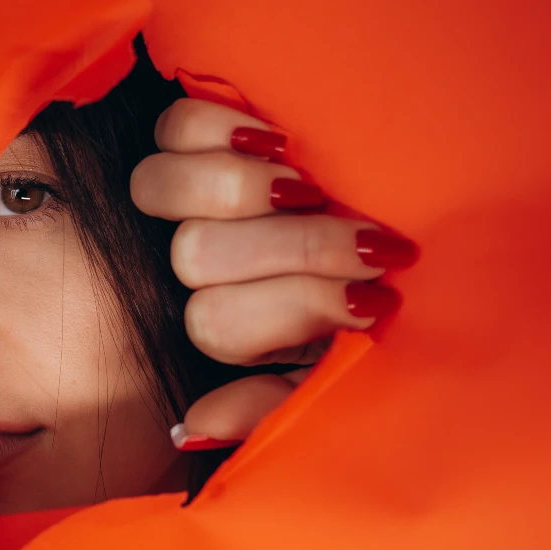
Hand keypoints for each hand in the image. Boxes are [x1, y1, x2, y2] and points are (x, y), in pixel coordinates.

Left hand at [131, 98, 416, 449]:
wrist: (387, 242)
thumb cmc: (369, 316)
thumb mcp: (334, 374)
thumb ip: (272, 407)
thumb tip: (192, 423)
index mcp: (229, 325)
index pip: (216, 322)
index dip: (296, 309)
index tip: (375, 301)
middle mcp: (196, 263)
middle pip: (196, 254)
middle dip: (294, 250)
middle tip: (367, 247)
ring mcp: (187, 197)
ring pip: (163, 190)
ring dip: (244, 189)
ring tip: (311, 190)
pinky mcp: (194, 138)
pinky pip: (174, 126)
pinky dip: (218, 127)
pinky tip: (276, 141)